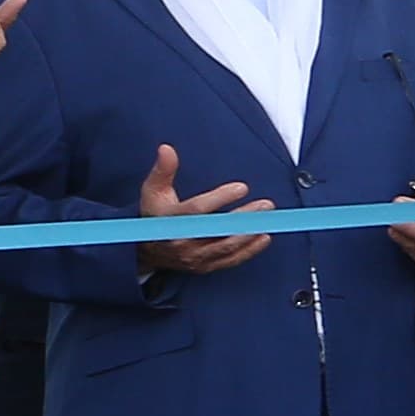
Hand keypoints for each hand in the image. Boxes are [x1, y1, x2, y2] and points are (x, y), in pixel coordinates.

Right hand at [137, 142, 268, 278]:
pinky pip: (230, 260)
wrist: (147, 251)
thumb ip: (163, 170)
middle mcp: (181, 243)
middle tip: (266, 204)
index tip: (242, 187)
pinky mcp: (204, 267)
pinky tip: (264, 237)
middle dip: (243, 217)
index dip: (220, 199)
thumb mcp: (153, 191)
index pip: (196, 211)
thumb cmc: (155, 215)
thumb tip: (166, 148)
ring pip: (226, 246)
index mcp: (168, 222)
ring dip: (250, 233)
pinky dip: (249, 251)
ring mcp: (193, 258)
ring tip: (268, 218)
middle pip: (216, 230)